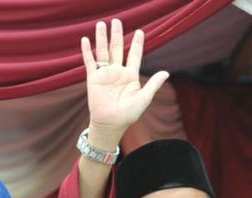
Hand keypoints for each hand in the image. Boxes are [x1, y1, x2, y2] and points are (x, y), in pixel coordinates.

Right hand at [81, 19, 168, 136]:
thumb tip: (166, 72)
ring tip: (101, 24)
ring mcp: (105, 74)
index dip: (137, 44)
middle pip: (117, 49)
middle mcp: (117, 72)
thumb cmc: (129, 114)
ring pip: (103, 52)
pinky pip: (89, 62)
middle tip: (117, 20)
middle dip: (117, 35)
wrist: (111, 123)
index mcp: (130, 76)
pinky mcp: (93, 78)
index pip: (134, 55)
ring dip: (102, 38)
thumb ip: (153, 84)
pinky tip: (86, 39)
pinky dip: (87, 51)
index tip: (140, 31)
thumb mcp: (144, 98)